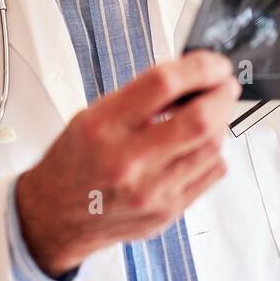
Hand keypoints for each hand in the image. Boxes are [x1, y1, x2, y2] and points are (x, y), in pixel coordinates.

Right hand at [14, 51, 241, 276]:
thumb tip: (193, 77)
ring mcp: (151, 191)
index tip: (214, 63)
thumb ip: (142, 96)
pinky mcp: (167, 212)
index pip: (164, 84)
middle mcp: (128, 161)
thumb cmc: (74, 160)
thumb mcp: (93, 114)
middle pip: (199, 119)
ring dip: (220, 122)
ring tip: (210, 111)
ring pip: (212, 147)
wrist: (54, 217)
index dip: (199, 67)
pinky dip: (212, 151)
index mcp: (103, 127)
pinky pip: (211, 173)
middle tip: (225, 84)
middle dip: (222, 95)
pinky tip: (198, 144)